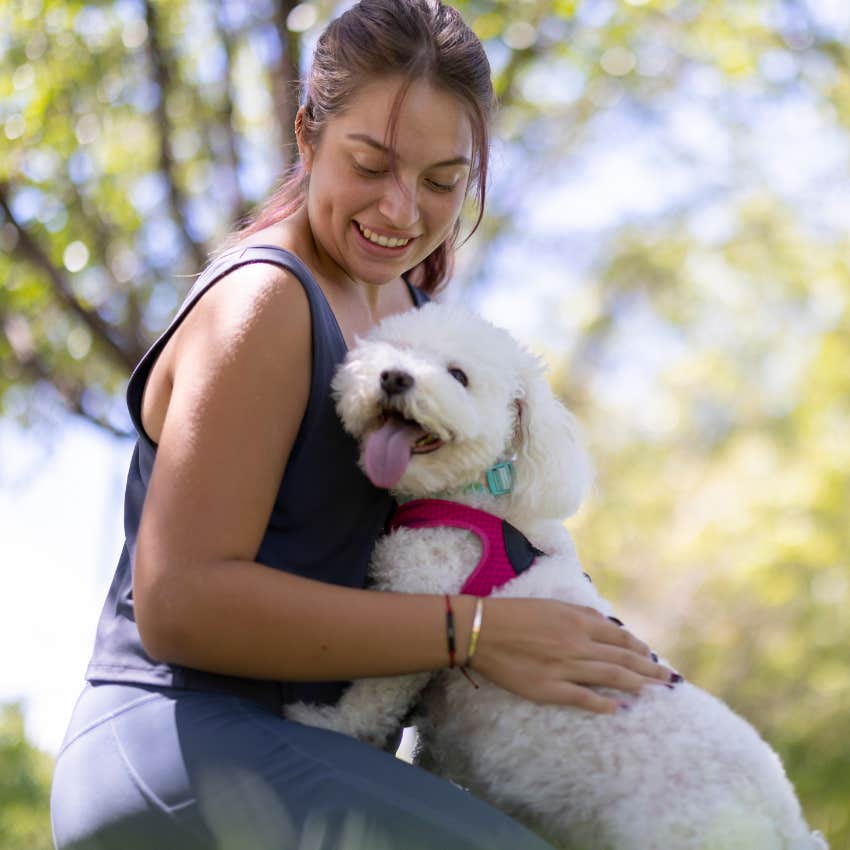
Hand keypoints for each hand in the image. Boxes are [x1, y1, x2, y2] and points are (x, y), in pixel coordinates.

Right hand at [460, 597, 675, 712]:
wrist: (482, 630)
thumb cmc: (514, 613)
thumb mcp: (552, 604)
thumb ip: (581, 613)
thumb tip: (606, 623)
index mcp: (578, 621)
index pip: (619, 636)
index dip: (639, 647)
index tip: (652, 656)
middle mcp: (578, 644)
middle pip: (623, 658)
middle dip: (649, 669)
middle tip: (669, 680)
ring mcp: (565, 668)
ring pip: (610, 677)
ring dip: (636, 684)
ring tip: (653, 691)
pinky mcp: (550, 688)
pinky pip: (583, 698)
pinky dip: (604, 704)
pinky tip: (619, 708)